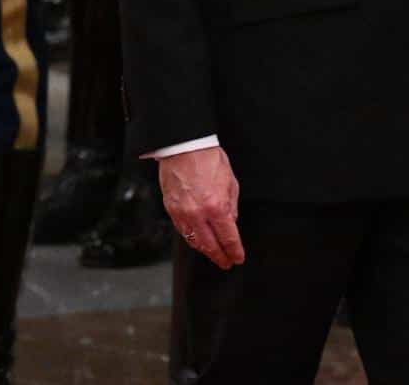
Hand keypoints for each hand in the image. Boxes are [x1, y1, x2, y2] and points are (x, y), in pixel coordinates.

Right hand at [158, 146, 244, 270]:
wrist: (184, 146)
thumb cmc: (207, 158)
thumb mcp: (230, 182)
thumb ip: (232, 206)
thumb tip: (231, 222)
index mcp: (216, 206)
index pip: (228, 238)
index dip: (235, 251)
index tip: (238, 257)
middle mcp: (198, 213)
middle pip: (211, 246)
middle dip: (221, 257)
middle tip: (226, 262)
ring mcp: (182, 213)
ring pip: (194, 242)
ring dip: (206, 251)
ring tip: (213, 254)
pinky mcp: (171, 209)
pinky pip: (182, 231)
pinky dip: (192, 239)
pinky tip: (198, 241)